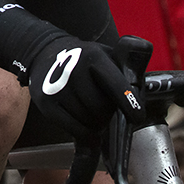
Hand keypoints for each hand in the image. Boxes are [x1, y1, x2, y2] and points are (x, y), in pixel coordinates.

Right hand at [27, 34, 144, 137]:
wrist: (45, 52)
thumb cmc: (83, 59)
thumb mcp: (105, 55)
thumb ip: (124, 71)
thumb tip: (138, 98)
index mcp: (94, 57)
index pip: (115, 84)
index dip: (128, 102)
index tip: (137, 116)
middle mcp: (74, 70)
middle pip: (101, 109)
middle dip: (107, 113)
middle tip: (103, 107)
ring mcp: (57, 87)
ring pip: (89, 122)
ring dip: (95, 122)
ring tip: (90, 110)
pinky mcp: (45, 102)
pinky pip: (75, 129)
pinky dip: (83, 131)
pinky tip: (82, 120)